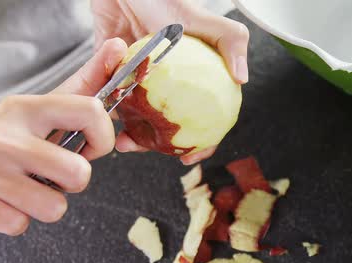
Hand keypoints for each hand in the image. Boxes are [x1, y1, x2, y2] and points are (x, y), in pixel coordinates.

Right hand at [0, 39, 127, 234]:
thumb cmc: (9, 144)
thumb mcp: (43, 112)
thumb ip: (85, 86)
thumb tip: (119, 47)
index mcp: (25, 108)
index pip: (91, 111)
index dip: (102, 138)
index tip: (90, 148)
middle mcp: (2, 135)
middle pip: (78, 173)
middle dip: (73, 183)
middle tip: (52, 175)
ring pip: (54, 208)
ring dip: (46, 204)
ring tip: (26, 188)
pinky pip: (21, 225)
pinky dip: (16, 219)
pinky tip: (3, 201)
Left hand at [90, 0, 249, 164]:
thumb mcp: (199, 16)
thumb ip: (230, 40)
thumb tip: (243, 79)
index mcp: (195, 76)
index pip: (204, 117)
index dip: (202, 143)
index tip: (188, 157)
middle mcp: (170, 85)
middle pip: (170, 126)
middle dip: (159, 146)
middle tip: (148, 151)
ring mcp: (143, 83)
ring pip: (141, 120)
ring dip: (133, 135)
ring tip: (123, 140)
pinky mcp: (115, 77)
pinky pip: (114, 101)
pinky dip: (111, 113)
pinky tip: (108, 119)